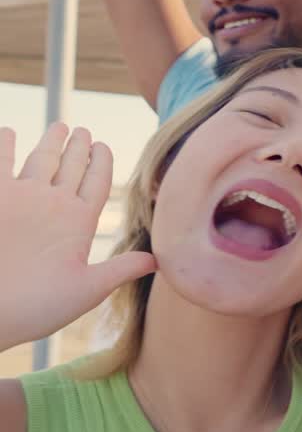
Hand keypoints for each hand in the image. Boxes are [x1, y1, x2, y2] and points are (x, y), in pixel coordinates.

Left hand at [0, 124, 155, 351]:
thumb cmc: (36, 305)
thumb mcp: (88, 292)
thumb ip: (122, 270)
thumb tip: (157, 260)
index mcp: (80, 220)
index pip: (98, 182)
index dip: (102, 162)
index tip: (104, 146)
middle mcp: (54, 200)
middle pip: (72, 164)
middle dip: (79, 146)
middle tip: (83, 130)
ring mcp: (20, 194)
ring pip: (41, 158)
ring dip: (52, 141)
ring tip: (59, 127)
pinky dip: (3, 144)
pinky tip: (7, 132)